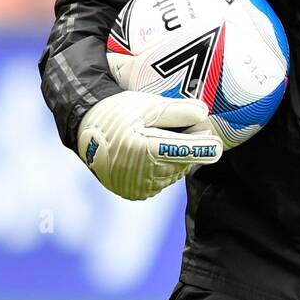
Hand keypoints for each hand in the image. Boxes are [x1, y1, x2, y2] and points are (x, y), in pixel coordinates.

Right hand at [77, 91, 222, 200]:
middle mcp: (144, 174)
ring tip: (157, 139)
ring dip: (175, 157)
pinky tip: (149, 154)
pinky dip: (163, 167)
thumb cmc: (118, 114)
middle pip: (185, 161)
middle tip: (177, 127)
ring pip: (176, 171)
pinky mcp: (138, 194)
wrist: (86, 133)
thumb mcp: (146, 105)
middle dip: (188, 144)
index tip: (213, 138)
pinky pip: (163, 180)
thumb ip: (176, 111)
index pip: (191, 152)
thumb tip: (204, 114)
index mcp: (146, 149)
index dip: (206, 144)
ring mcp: (141, 187)